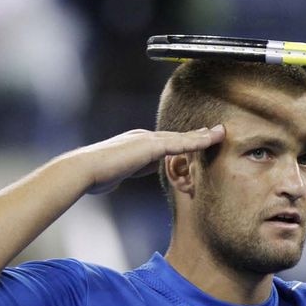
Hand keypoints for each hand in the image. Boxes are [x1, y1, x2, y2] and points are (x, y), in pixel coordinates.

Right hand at [75, 125, 225, 193]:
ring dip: (202, 135)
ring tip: (220, 133)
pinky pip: (179, 143)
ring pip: (182, 138)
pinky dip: (196, 141)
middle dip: (197, 134)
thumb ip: (128, 169)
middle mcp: (144, 137)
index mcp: (138, 143)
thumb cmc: (96, 174)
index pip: (166, 142)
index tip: (197, 140)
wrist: (85, 169)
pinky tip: (209, 139)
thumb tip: (129, 173)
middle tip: (216, 131)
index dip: (184, 141)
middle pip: (177, 137)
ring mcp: (147, 140)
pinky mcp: (150, 146)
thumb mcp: (118, 172)